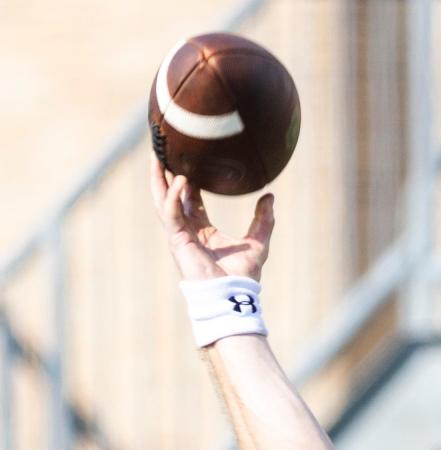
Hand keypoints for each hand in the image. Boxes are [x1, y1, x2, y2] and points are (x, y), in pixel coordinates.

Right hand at [150, 154, 274, 282]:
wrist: (235, 297)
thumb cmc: (244, 277)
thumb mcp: (258, 241)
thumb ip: (263, 219)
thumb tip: (270, 195)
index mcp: (203, 230)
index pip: (190, 199)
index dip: (186, 178)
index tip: (186, 156)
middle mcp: (188, 231)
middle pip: (170, 195)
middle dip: (164, 172)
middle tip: (162, 147)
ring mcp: (180, 236)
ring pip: (163, 201)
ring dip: (158, 178)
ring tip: (156, 154)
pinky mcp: (178, 241)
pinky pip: (171, 213)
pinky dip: (174, 196)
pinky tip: (180, 179)